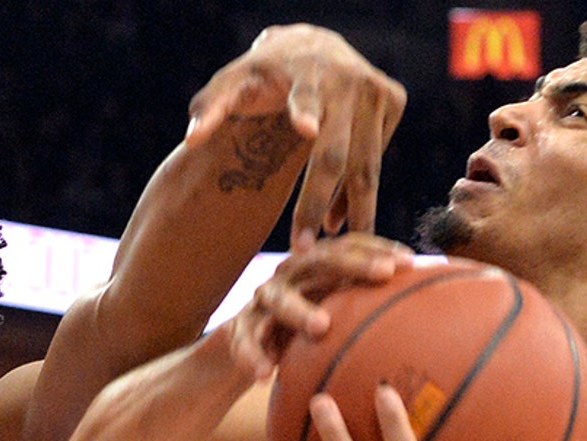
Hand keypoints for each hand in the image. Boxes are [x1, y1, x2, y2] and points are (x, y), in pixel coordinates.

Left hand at [185, 24, 405, 235]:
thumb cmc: (263, 74)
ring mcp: (376, 90)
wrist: (313, 43)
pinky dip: (356, 194)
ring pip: (365, 165)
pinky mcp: (394, 100)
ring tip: (329, 251)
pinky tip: (337, 221)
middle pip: (334, 153)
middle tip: (300, 249)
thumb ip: (209, 110)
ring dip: (349, 211)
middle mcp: (347, 79)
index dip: (303, 111)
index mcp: (304, 71)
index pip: (303, 95)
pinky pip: (375, 160)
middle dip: (315, 203)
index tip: (304, 129)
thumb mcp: (232, 82)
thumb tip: (191, 140)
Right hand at [228, 232, 411, 379]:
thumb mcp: (332, 315)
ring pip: (279, 299)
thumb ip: (365, 310)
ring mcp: (262, 300)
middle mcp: (289, 275)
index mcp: (314, 268)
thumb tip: (425, 316)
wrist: (245, 345)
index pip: (348, 247)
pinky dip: (253, 357)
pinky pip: (245, 342)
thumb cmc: (302, 330)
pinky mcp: (238, 328)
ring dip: (300, 311)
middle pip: (319, 260)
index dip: (378, 248)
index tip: (411, 262)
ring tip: (321, 326)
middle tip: (383, 275)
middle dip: (352, 265)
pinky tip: (264, 375)